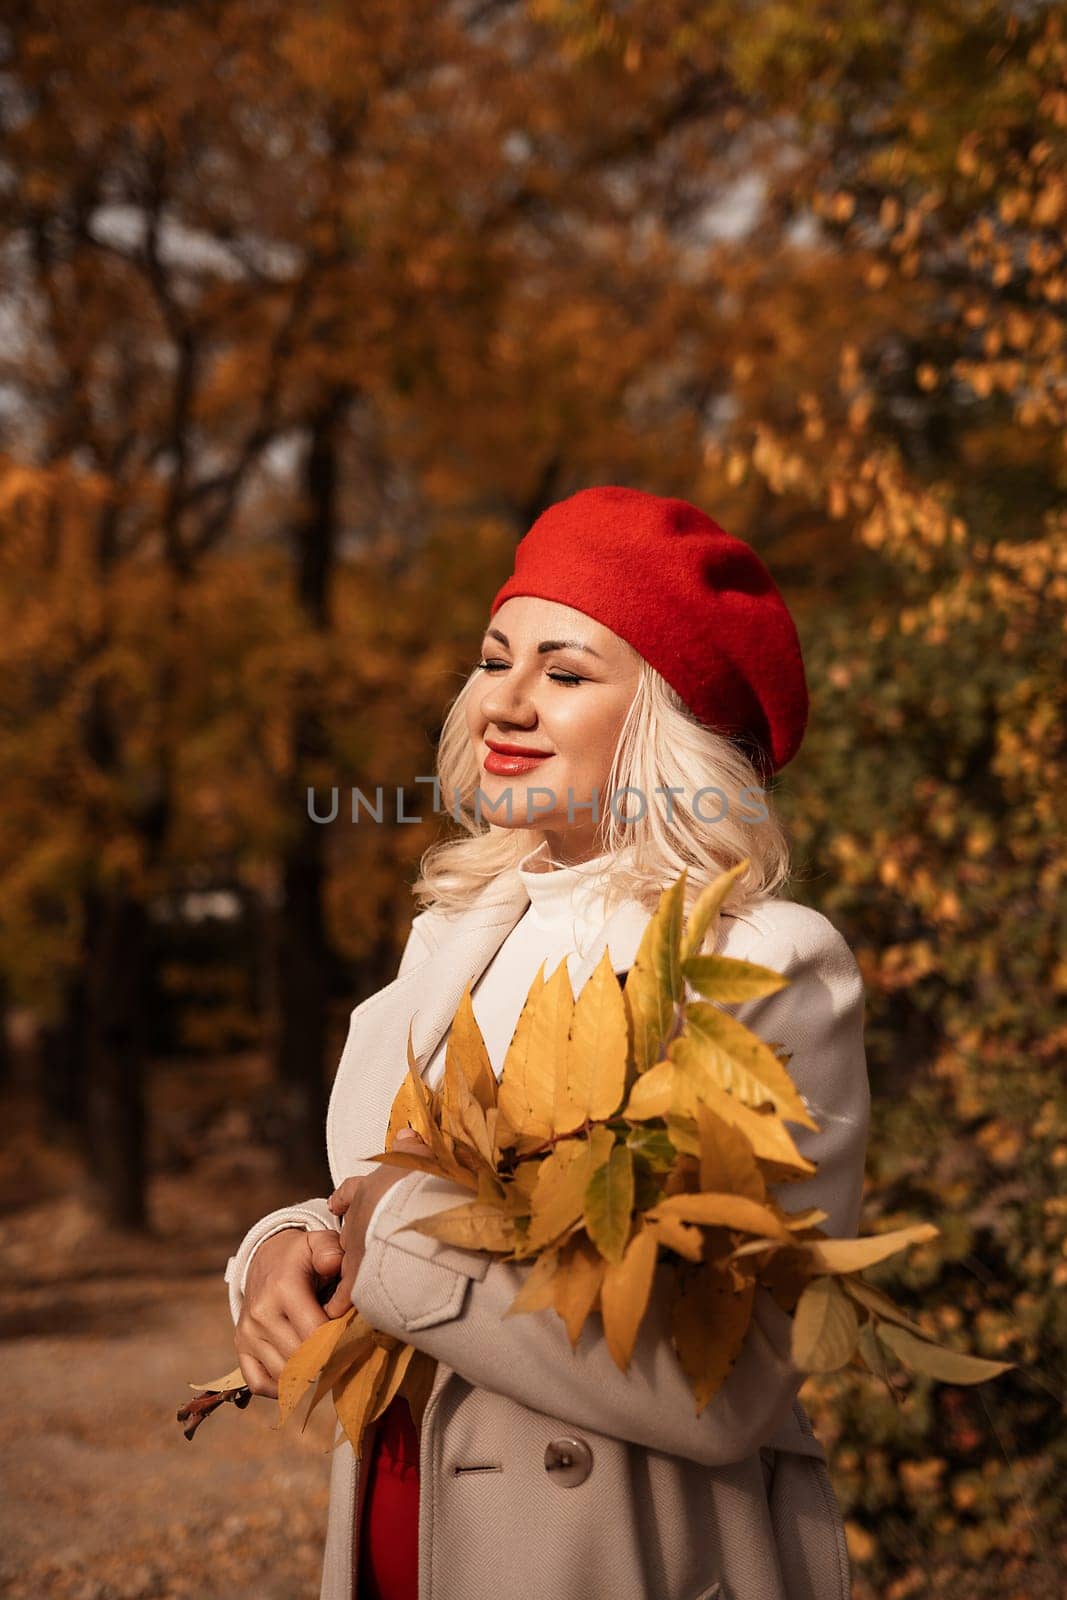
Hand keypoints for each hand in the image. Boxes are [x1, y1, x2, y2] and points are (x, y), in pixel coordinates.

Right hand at [235, 1226, 345, 1397]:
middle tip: (343, 1355)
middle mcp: (261, 1314)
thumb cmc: (301, 1257)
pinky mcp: (241, 1348)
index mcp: (283, 1289)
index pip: (314, 1333)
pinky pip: (259, 1384)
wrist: (265, 1260)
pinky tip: (299, 1376)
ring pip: (283, 1375)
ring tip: (324, 1363)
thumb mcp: (318, 1243)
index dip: (337, 1341)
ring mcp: (248, 1334)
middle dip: (326, 1360)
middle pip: (301, 1358)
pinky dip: (280, 1388)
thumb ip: (331, 1251)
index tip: (351, 1337)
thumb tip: (334, 1265)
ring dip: (307, 1375)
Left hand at [321, 1130, 431, 1318]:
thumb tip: (404, 1133)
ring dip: (350, 1274)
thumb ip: (411, 1150)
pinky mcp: (358, 1281)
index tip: (336, 1202)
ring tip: (350, 1287)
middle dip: (352, 1240)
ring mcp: (355, 1252)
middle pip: (347, 1232)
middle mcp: (356, 1222)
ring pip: (346, 1265)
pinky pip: (345, 1299)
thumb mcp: (418, 1161)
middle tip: (354, 1249)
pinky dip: (343, 1308)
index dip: (346, 1197)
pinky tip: (341, 1318)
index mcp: (370, 1192)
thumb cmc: (418, 1186)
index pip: (352, 1192)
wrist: (406, 1215)